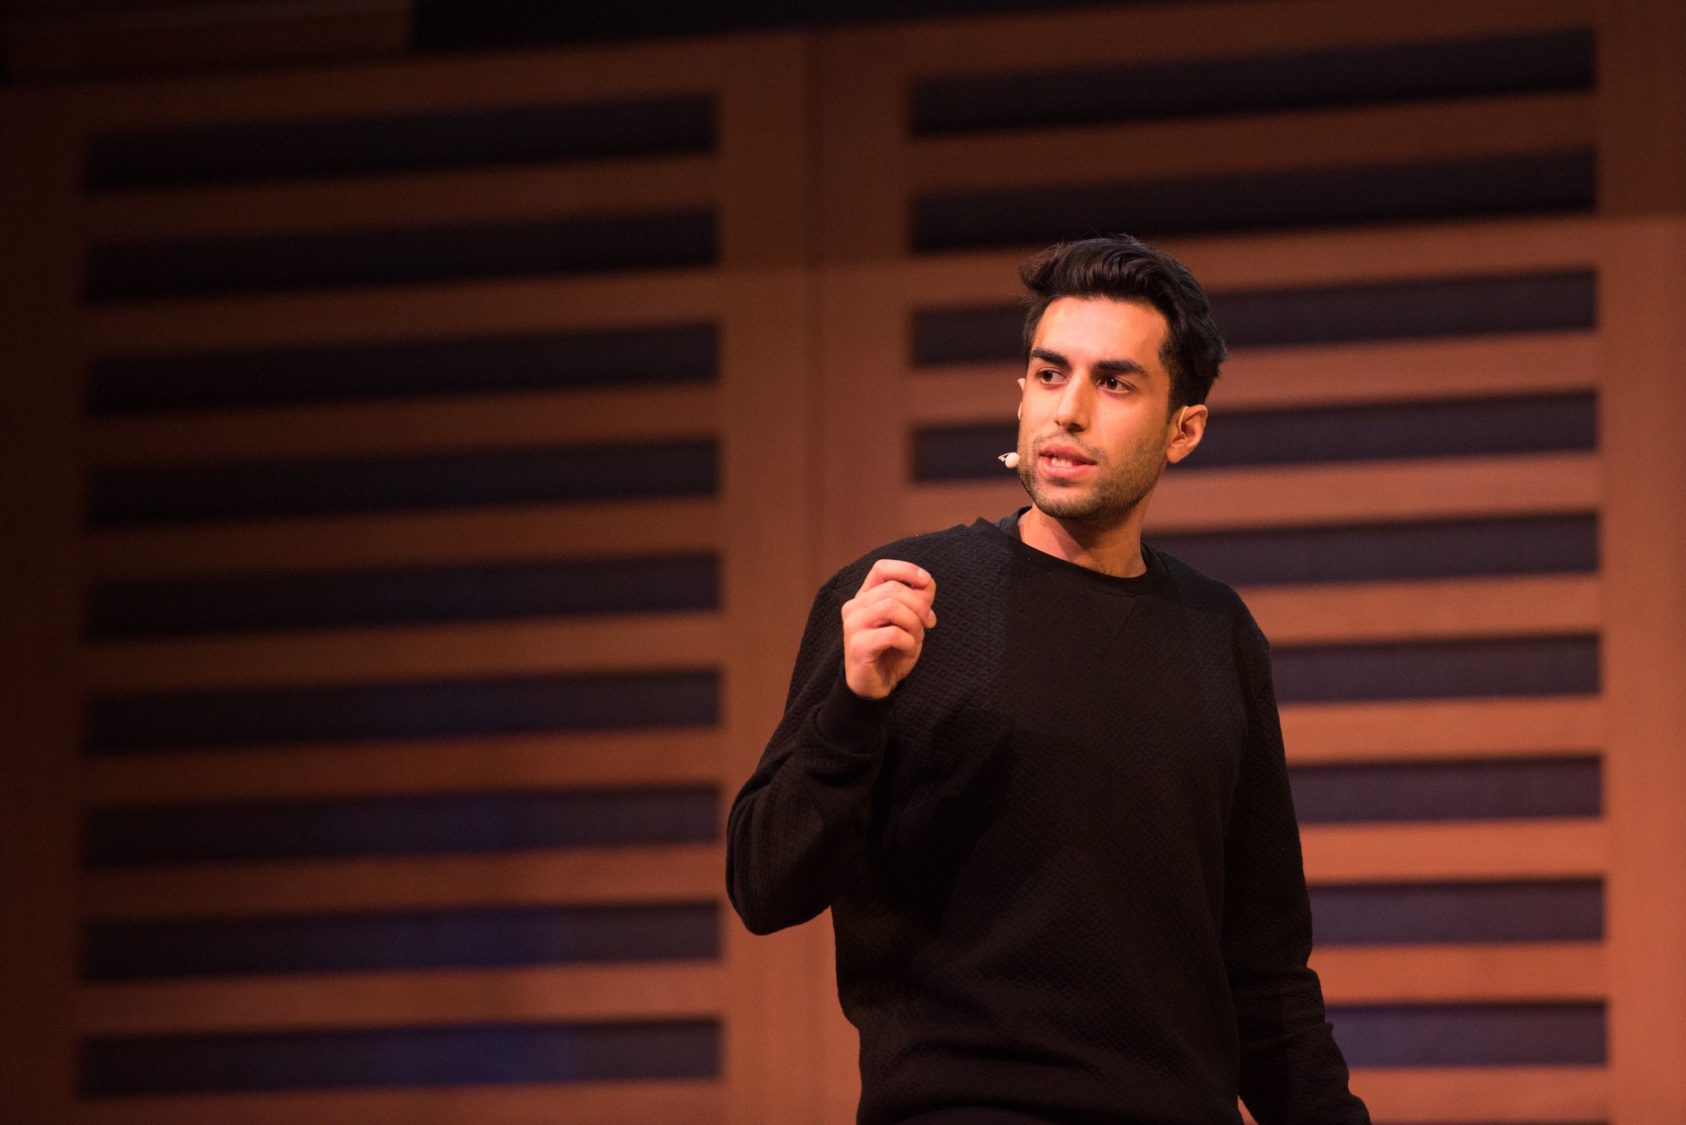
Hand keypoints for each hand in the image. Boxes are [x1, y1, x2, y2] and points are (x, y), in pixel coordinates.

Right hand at [841, 559, 936, 698]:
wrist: (877, 687)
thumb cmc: (892, 652)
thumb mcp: (910, 622)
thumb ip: (918, 601)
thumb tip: (926, 582)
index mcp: (865, 597)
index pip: (881, 568)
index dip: (906, 570)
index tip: (925, 581)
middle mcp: (854, 607)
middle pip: (893, 588)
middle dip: (919, 605)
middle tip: (928, 624)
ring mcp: (853, 625)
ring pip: (891, 607)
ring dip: (913, 623)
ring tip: (915, 639)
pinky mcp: (858, 645)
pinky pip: (892, 633)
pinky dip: (908, 642)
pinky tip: (907, 651)